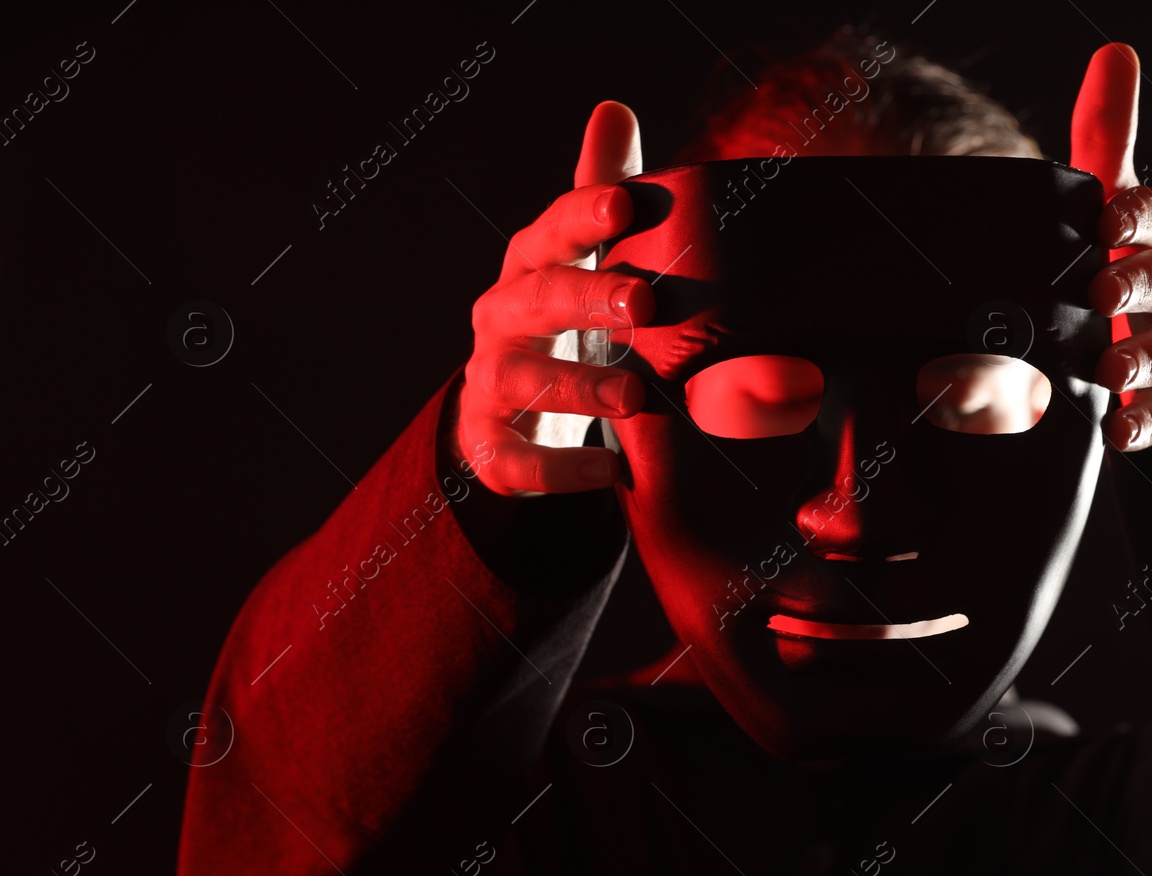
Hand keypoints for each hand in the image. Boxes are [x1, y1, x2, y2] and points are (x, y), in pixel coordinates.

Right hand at [453, 101, 654, 495]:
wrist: (512, 415)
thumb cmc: (565, 323)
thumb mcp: (584, 262)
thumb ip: (600, 193)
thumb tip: (614, 109)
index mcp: (531, 267)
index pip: (553, 233)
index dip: (584, 216)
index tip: (624, 204)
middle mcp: (502, 318)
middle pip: (539, 300)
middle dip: (588, 299)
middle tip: (646, 304)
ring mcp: (490, 383)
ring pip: (523, 379)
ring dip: (579, 385)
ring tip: (635, 397)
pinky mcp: (490, 446)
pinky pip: (515, 461)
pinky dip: (558, 470)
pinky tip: (606, 473)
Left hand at [1069, 44, 1151, 453]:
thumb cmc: (1139, 272)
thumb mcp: (1121, 209)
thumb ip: (1110, 139)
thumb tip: (1115, 52)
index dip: (1135, 216)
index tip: (1105, 222)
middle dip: (1139, 285)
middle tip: (1100, 295)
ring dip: (1144, 361)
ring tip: (1110, 372)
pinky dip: (1147, 424)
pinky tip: (1117, 433)